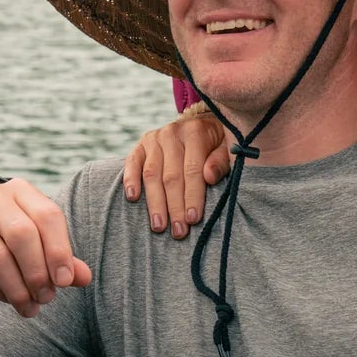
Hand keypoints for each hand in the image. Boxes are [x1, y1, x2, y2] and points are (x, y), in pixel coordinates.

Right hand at [0, 179, 92, 316]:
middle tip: (46, 299)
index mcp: (17, 189)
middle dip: (37, 273)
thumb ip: (61, 263)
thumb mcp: (36, 257)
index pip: (46, 215)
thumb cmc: (2, 254)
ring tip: (28, 307)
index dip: (60, 251)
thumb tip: (85, 277)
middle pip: (22, 234)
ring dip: (17, 288)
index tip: (65, 282)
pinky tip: (5, 299)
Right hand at [121, 111, 229, 239]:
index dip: (192, 196)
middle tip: (178, 231)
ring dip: (155, 202)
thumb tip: (209, 177)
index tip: (193, 220)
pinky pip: (132, 162)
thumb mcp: (226, 149)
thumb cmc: (217, 144)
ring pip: (151, 174)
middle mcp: (172, 133)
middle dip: (175, 207)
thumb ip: (220, 162)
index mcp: (195, 133)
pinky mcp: (141, 145)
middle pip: (171, 176)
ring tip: (158, 226)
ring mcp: (154, 138)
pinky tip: (132, 198)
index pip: (192, 170)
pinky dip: (130, 180)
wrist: (201, 124)